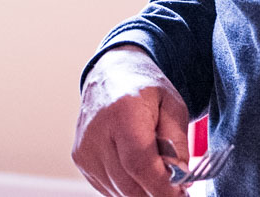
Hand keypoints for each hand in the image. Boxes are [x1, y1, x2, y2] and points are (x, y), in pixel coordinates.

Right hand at [73, 45, 190, 196]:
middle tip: (176, 186)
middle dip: (156, 192)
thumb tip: (179, 179)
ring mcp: (85, 147)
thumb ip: (178, 144)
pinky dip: (128, 186)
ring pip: (121, 191)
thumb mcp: (174, 106)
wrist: (110, 74)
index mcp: (123, 110)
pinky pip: (109, 188)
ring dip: (143, 190)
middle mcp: (97, 130)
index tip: (179, 194)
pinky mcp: (80, 159)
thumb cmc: (145, 90)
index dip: (162, 187)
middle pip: (130, 185)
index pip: (140, 164)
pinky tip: (136, 167)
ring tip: (157, 172)